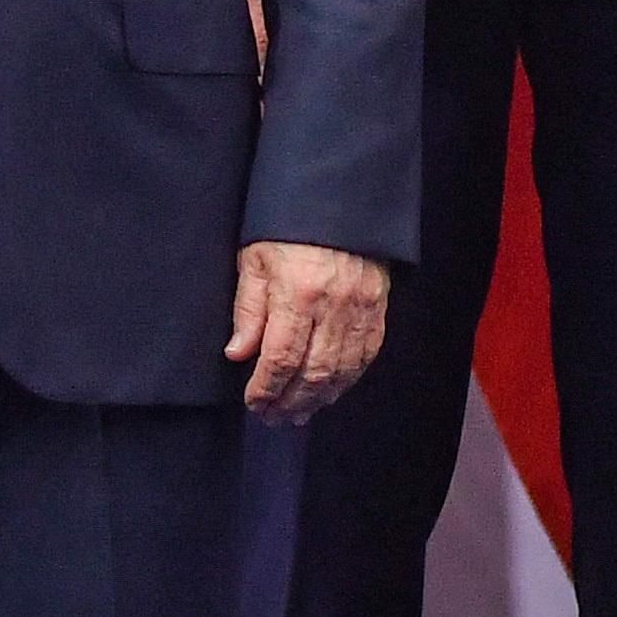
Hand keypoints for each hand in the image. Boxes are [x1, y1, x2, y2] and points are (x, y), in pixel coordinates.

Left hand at [228, 242, 391, 422]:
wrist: (339, 198)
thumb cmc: (289, 227)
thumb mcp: (255, 259)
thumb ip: (248, 308)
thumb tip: (238, 354)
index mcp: (298, 292)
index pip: (280, 358)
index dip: (265, 389)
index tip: (253, 403)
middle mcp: (333, 305)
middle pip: (312, 372)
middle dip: (290, 402)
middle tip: (273, 418)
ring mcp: (361, 307)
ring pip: (341, 370)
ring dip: (319, 398)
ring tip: (300, 414)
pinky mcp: (378, 306)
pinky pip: (366, 354)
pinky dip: (348, 379)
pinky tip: (331, 390)